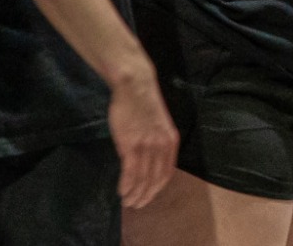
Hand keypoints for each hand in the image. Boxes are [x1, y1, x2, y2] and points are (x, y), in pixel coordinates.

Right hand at [108, 63, 178, 208]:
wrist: (135, 87)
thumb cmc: (144, 105)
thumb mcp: (159, 126)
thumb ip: (157, 144)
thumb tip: (149, 163)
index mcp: (171, 142)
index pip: (166, 173)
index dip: (157, 189)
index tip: (148, 197)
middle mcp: (161, 147)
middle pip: (154, 180)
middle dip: (145, 196)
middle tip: (136, 205)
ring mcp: (146, 146)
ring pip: (142, 179)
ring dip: (134, 194)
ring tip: (127, 201)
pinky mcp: (131, 145)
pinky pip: (130, 172)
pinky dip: (126, 185)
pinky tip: (121, 192)